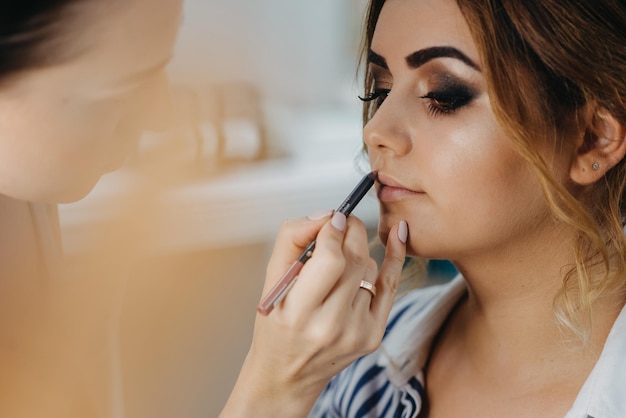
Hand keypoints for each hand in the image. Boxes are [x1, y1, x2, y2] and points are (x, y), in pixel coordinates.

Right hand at [220, 210, 406, 416]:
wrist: (288, 373)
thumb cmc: (276, 324)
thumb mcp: (270, 281)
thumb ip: (292, 240)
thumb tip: (326, 216)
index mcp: (299, 313)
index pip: (330, 260)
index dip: (334, 231)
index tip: (332, 218)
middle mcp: (331, 326)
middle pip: (355, 259)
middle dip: (351, 231)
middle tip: (342, 222)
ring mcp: (357, 332)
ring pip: (370, 268)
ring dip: (357, 253)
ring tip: (337, 262)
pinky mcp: (374, 334)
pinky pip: (389, 286)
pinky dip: (394, 258)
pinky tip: (398, 235)